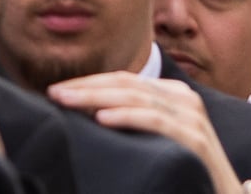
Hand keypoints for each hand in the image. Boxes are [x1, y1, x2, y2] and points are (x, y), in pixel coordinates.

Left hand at [51, 71, 237, 193]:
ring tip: (67, 101)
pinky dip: (127, 116)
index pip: (121, 80)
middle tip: (53, 93)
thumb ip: (130, 119)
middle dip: (85, 87)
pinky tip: (102, 118)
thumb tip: (84, 110)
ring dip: (96, 97)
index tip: (55, 91)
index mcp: (172, 95)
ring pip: (136, 97)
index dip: (87, 82)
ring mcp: (193, 117)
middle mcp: (184, 99)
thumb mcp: (154, 139)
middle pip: (125, 84)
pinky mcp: (197, 139)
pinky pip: (156, 121)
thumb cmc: (183, 170)